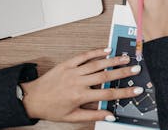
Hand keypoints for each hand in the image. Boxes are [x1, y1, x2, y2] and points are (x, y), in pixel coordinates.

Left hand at [20, 47, 143, 122]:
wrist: (31, 99)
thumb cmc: (51, 109)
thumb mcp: (71, 117)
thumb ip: (93, 116)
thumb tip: (110, 116)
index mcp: (79, 96)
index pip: (107, 95)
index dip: (124, 92)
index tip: (136, 89)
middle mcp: (77, 82)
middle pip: (105, 76)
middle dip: (123, 72)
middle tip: (136, 68)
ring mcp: (72, 71)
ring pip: (96, 64)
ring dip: (113, 60)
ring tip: (126, 57)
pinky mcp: (67, 64)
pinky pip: (84, 56)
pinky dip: (96, 52)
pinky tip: (107, 50)